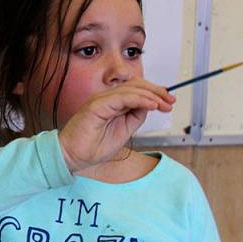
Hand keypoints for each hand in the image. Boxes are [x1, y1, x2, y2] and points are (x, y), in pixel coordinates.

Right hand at [58, 78, 174, 172]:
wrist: (71, 157)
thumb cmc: (91, 147)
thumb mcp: (124, 131)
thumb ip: (135, 116)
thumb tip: (150, 105)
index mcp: (111, 103)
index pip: (135, 89)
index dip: (154, 93)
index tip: (169, 102)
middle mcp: (105, 98)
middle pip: (136, 84)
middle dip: (157, 91)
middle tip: (170, 101)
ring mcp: (100, 100)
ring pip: (131, 88)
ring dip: (152, 95)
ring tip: (164, 104)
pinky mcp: (96, 105)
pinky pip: (123, 97)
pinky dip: (140, 100)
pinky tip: (152, 106)